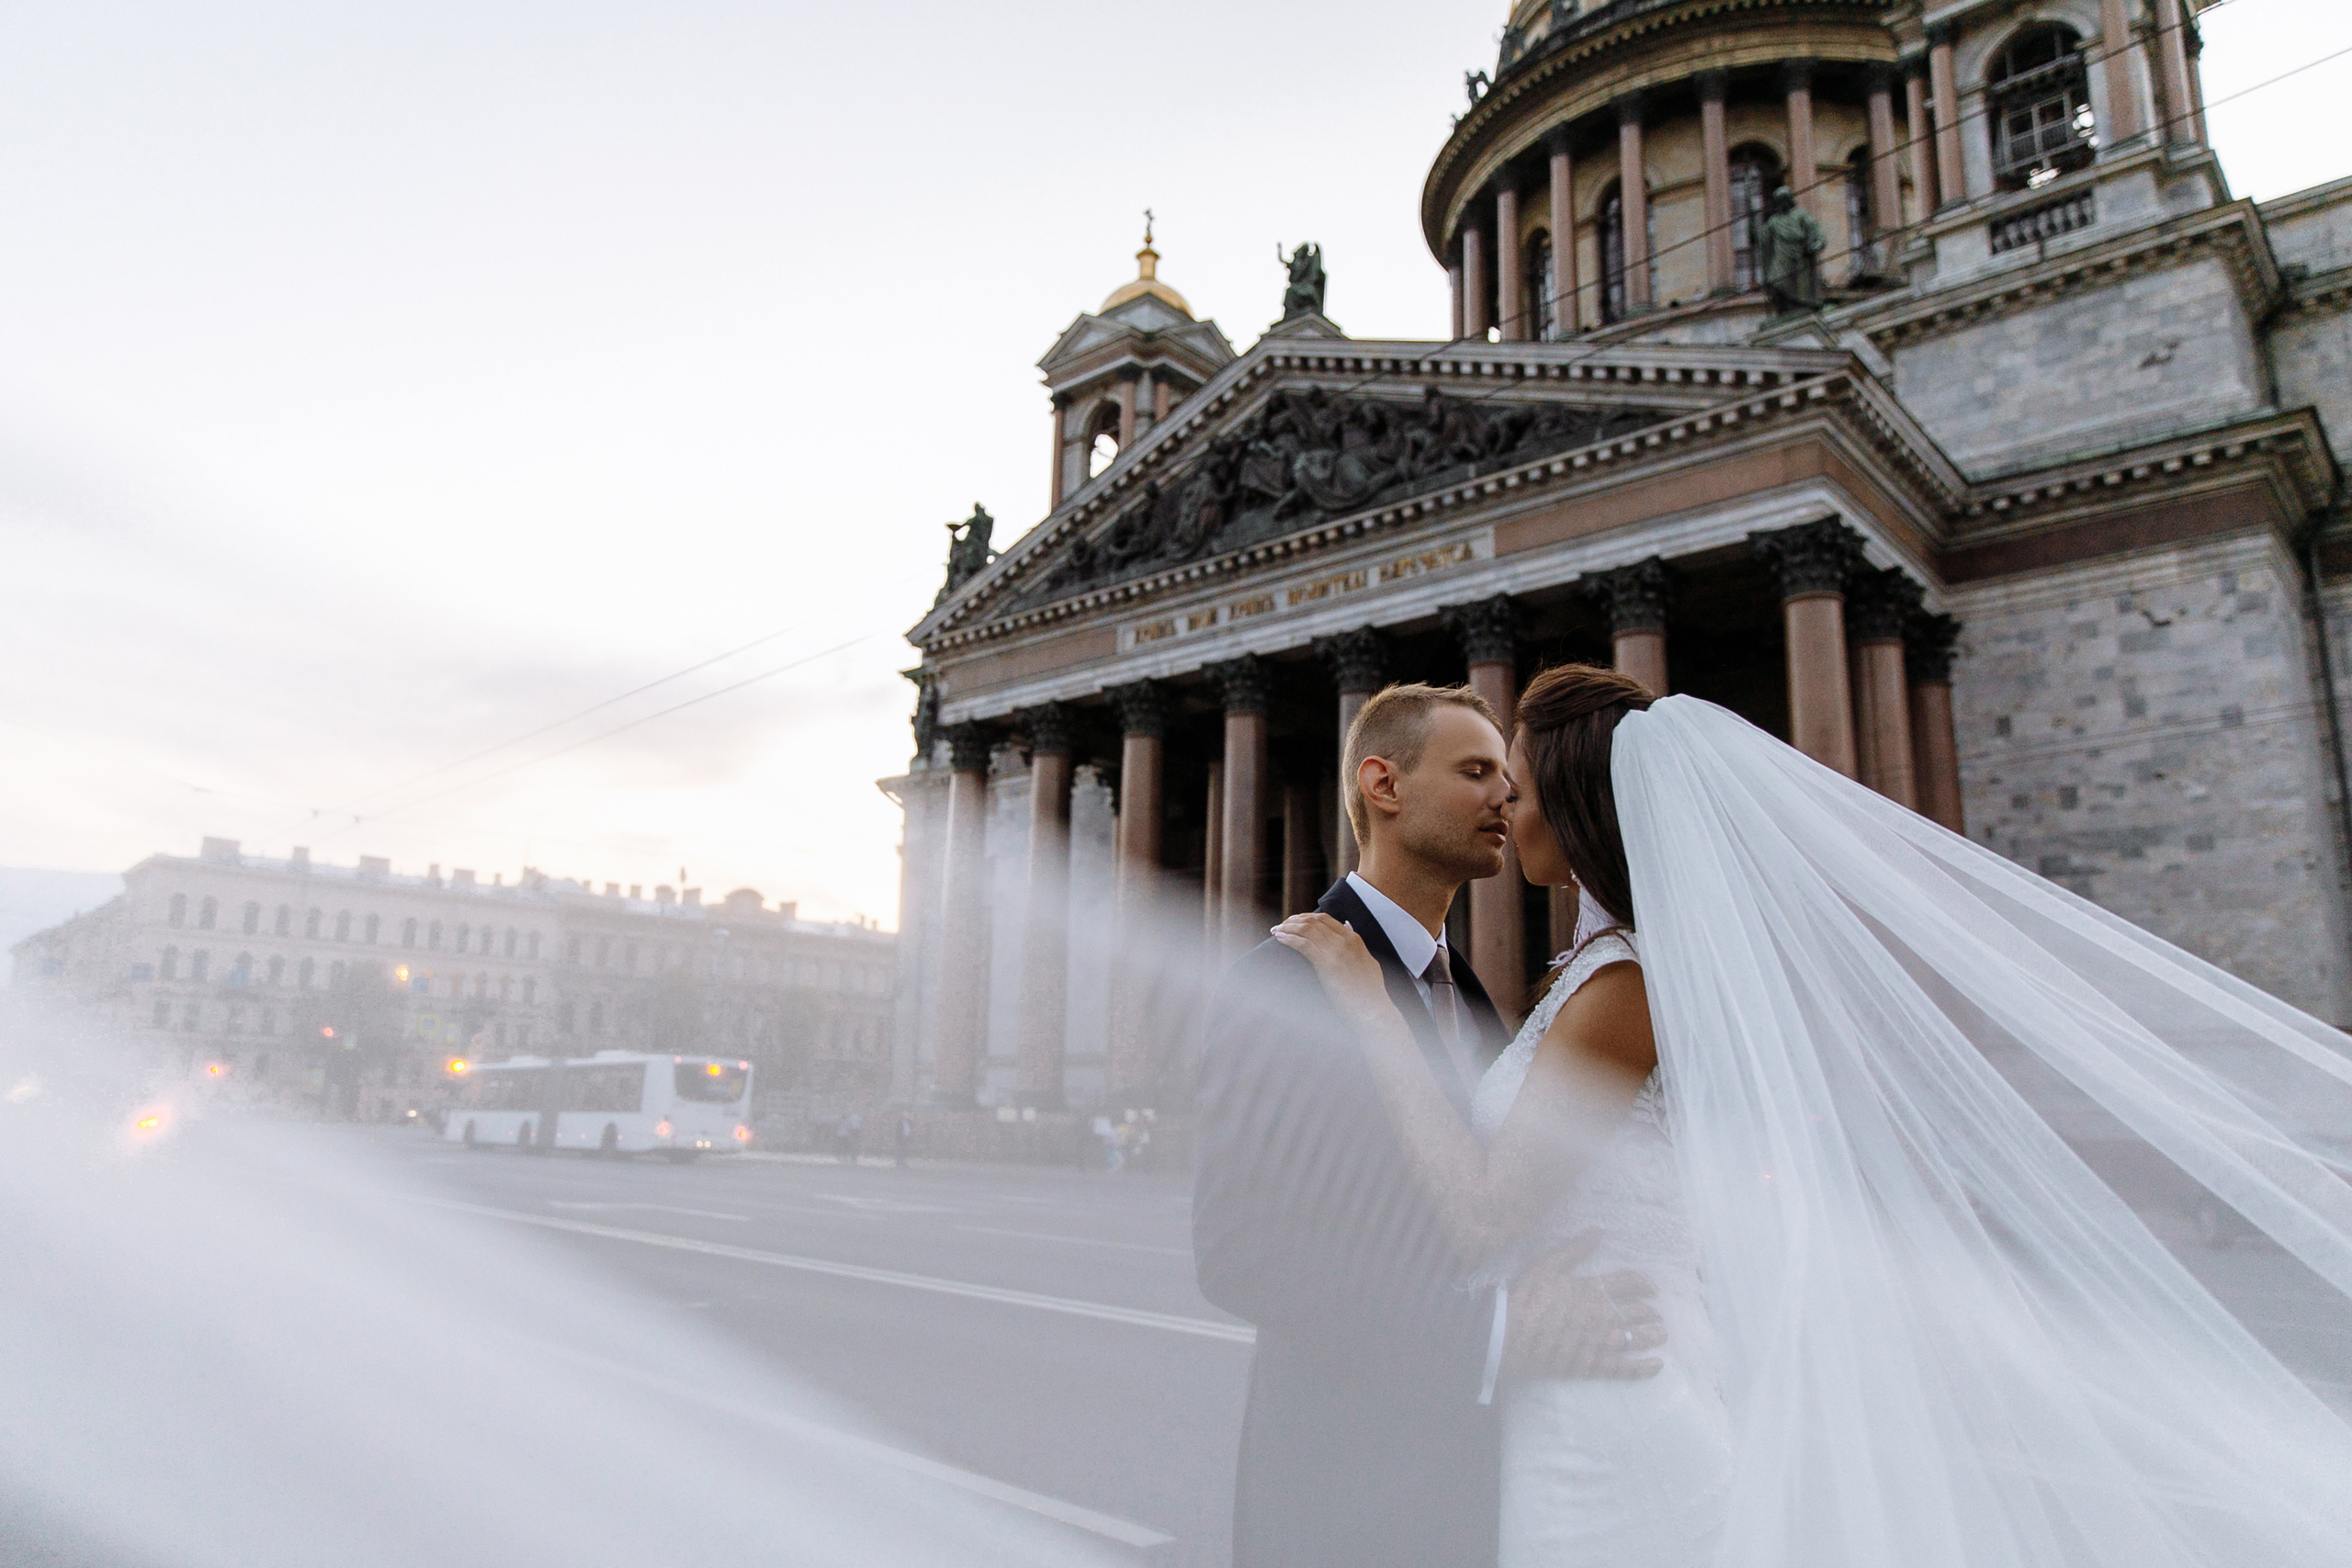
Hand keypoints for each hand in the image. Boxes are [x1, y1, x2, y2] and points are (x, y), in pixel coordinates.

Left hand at [1269, 913, 1385, 1014]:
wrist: (1372, 1010)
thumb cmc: (1369, 992)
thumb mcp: (1368, 961)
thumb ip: (1356, 944)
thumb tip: (1347, 925)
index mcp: (1354, 940)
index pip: (1325, 919)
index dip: (1306, 917)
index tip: (1294, 920)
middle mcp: (1344, 941)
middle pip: (1313, 921)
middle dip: (1294, 920)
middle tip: (1282, 925)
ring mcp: (1335, 951)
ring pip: (1306, 929)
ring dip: (1288, 928)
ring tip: (1276, 930)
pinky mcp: (1326, 964)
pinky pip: (1303, 944)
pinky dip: (1289, 939)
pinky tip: (1280, 938)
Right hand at [1503, 1230, 1664, 1382]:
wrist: (1509, 1334)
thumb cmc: (1526, 1297)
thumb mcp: (1547, 1264)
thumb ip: (1575, 1248)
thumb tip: (1598, 1231)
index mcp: (1594, 1288)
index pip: (1631, 1283)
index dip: (1645, 1284)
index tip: (1652, 1289)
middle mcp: (1605, 1315)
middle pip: (1640, 1311)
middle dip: (1652, 1312)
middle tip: (1656, 1314)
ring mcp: (1602, 1341)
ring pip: (1640, 1338)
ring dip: (1655, 1335)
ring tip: (1661, 1334)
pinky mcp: (1595, 1364)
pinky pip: (1627, 1368)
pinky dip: (1645, 1368)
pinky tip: (1657, 1365)